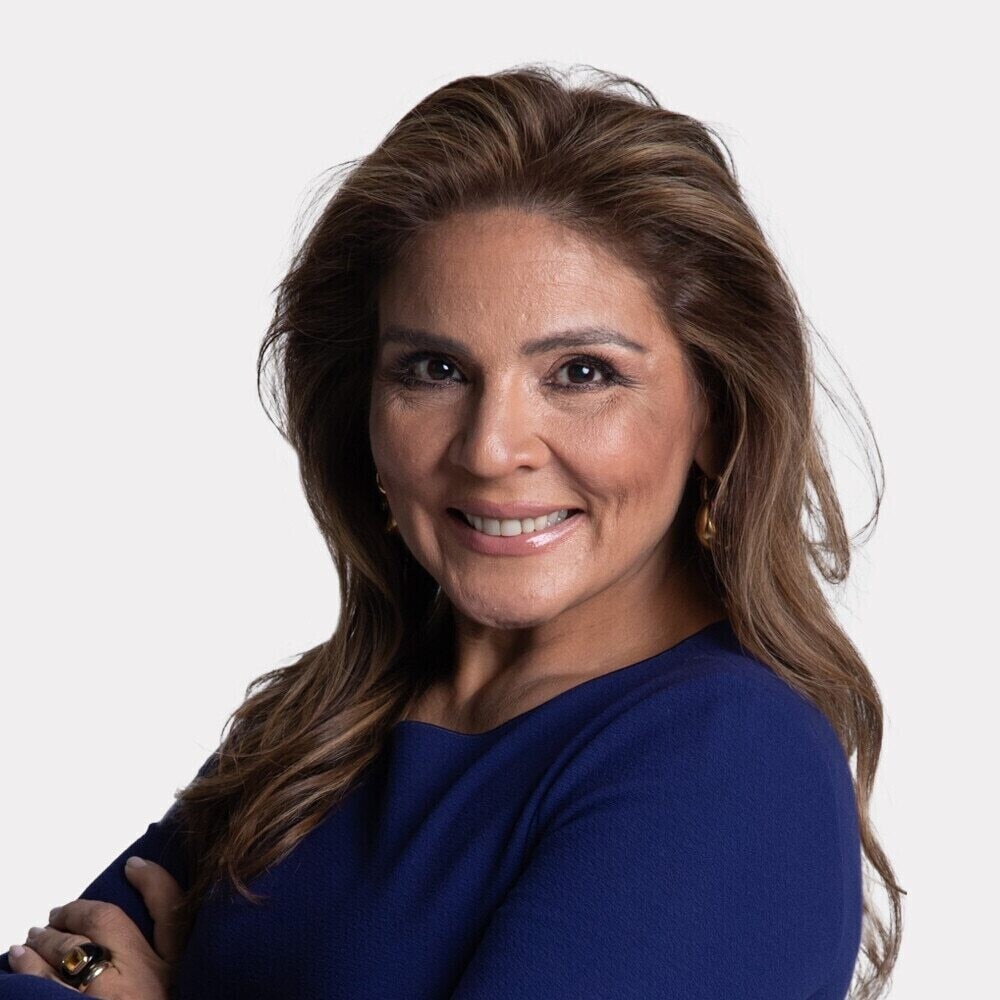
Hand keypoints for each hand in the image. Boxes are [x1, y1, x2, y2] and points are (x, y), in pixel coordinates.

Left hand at [8, 856, 186, 997]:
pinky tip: (20, 956)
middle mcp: (143, 977)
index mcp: (174, 971)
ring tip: (35, 935)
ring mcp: (107, 995)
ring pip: (71, 950)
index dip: (154, 882)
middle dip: (79, 912)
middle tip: (59, 912)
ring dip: (48, 937)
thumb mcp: (182, 989)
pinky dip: (29, 965)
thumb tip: (158, 934)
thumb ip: (173, 966)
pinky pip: (45, 982)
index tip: (135, 866)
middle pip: (108, 924)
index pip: (172, 912)